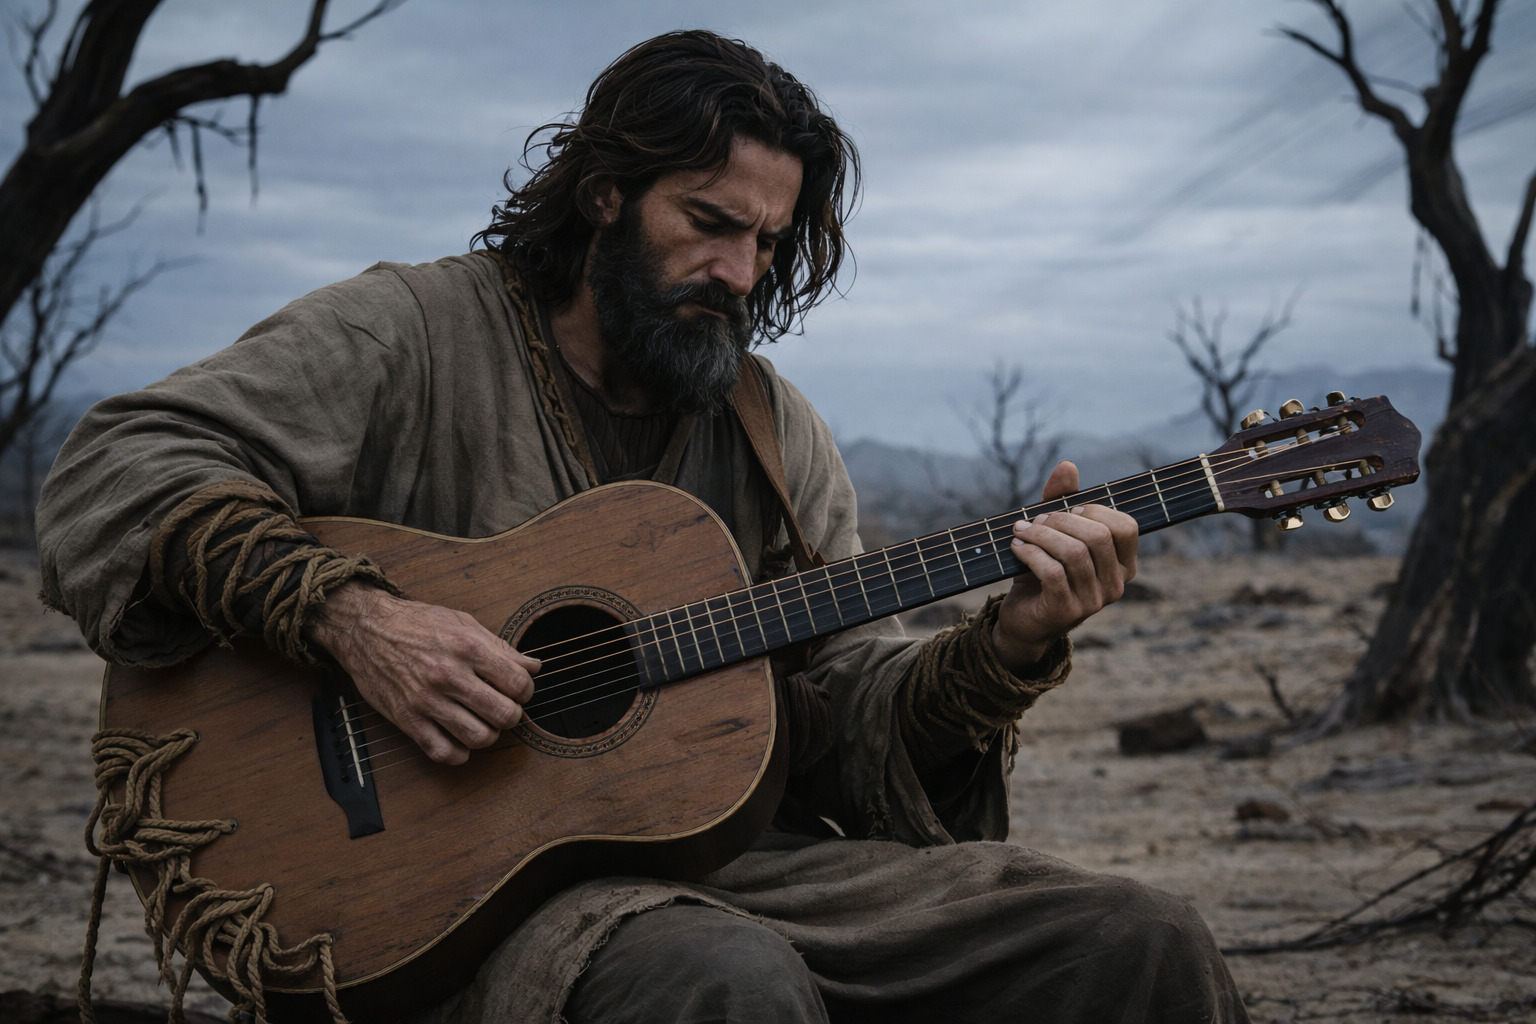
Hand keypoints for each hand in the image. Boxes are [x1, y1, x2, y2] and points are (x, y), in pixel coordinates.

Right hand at [308, 582, 539, 764]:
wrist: (366, 629)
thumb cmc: (417, 623)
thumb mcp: (463, 623)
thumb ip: (501, 647)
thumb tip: (533, 666)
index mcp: (467, 647)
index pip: (518, 683)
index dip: (525, 690)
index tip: (517, 689)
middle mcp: (449, 675)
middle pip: (504, 715)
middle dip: (511, 715)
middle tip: (503, 707)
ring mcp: (427, 700)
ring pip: (479, 738)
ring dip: (488, 734)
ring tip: (482, 722)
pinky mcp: (407, 719)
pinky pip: (443, 752)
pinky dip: (459, 753)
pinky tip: (459, 738)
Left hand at [992, 460, 1138, 673]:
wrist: (1023, 620)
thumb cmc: (1043, 573)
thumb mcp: (1054, 535)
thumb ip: (1062, 501)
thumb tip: (1067, 465)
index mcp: (1123, 566)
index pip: (1126, 527)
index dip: (1095, 510)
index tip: (1067, 509)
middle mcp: (1116, 586)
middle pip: (1097, 537)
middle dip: (1061, 520)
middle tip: (1034, 520)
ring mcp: (1093, 602)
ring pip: (1074, 554)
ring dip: (1041, 535)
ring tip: (1021, 531)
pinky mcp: (1066, 611)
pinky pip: (1052, 573)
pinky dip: (1030, 553)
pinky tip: (1016, 547)